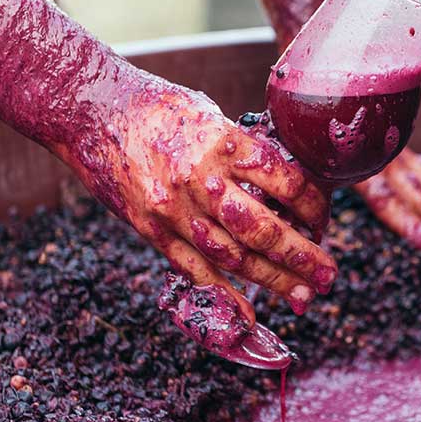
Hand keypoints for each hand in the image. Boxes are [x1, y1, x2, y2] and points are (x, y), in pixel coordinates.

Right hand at [90, 86, 336, 325]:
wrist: (91, 111)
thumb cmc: (158, 107)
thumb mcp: (211, 116)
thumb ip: (244, 151)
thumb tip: (285, 182)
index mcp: (224, 144)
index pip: (286, 183)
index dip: (314, 208)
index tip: (324, 222)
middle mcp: (201, 180)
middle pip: (264, 230)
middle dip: (303, 257)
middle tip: (329, 275)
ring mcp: (174, 210)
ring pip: (234, 257)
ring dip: (272, 280)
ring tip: (302, 294)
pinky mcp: (151, 229)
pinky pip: (194, 269)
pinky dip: (224, 294)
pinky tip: (249, 314)